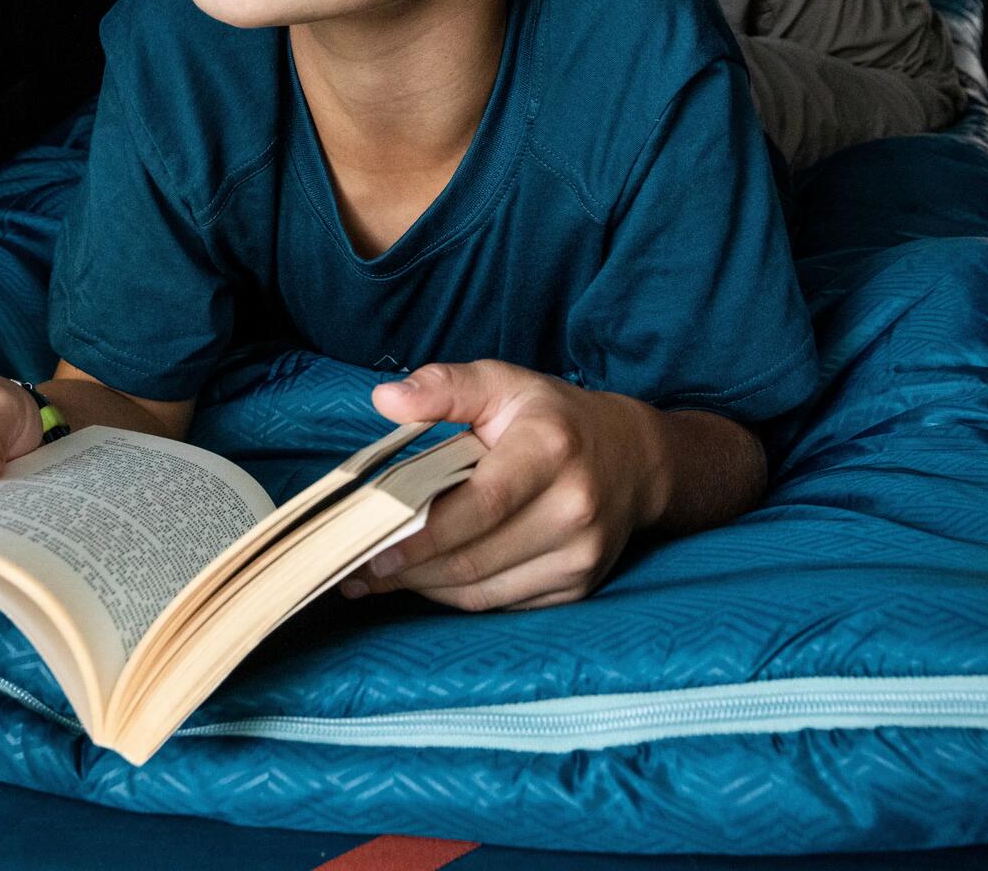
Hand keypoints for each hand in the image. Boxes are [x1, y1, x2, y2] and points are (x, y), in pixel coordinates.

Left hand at [342, 360, 663, 611]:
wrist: (632, 458)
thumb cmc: (552, 418)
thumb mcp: (502, 383)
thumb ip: (443, 387)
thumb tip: (385, 399)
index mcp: (550, 450)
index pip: (480, 504)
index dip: (424, 534)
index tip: (372, 548)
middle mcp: (573, 507)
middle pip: (475, 557)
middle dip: (409, 569)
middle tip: (355, 566)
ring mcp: (581, 555)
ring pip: (483, 591)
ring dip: (425, 588)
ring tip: (377, 577)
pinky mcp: (577, 586)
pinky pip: (500, 603)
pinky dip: (456, 596)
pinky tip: (426, 580)